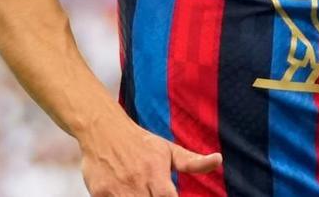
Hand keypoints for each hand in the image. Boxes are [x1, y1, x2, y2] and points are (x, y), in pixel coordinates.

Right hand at [79, 113, 221, 196]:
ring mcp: (116, 190)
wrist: (102, 129)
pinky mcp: (99, 194)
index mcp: (156, 173)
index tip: (172, 196)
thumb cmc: (140, 142)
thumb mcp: (168, 150)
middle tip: (154, 192)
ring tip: (142, 192)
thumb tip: (219, 159)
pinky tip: (124, 193)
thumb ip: (193, 161)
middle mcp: (137, 183)